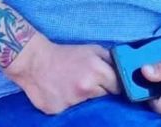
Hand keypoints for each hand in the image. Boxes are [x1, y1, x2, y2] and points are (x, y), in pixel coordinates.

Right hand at [3, 32, 120, 114]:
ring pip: (87, 105)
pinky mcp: (58, 111)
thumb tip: (126, 69)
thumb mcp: (92, 49)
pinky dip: (69, 105)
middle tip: (90, 84)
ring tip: (73, 87)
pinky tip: (62, 94)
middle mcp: (85, 89)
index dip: (116, 86)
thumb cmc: (66, 54)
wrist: (34, 62)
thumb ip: (111, 59)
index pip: (118, 88)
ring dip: (84, 99)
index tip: (112, 85)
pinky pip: (70, 111)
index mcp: (97, 72)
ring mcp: (71, 102)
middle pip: (104, 97)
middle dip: (100, 92)